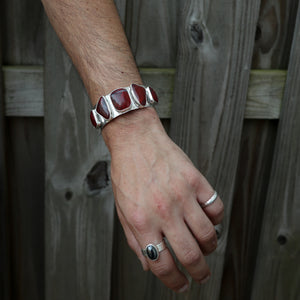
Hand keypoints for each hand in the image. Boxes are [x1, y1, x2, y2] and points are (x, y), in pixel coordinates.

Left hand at [102, 108, 223, 292]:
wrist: (136, 140)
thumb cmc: (127, 173)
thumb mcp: (122, 210)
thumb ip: (134, 240)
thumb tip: (148, 265)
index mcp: (142, 222)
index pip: (162, 264)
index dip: (174, 281)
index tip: (181, 284)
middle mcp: (163, 211)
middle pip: (191, 255)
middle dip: (200, 273)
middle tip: (201, 275)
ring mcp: (182, 195)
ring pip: (208, 235)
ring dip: (210, 248)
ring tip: (206, 247)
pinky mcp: (196, 181)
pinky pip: (216, 209)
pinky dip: (216, 220)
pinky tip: (208, 219)